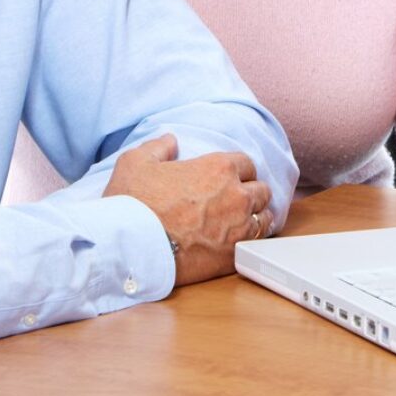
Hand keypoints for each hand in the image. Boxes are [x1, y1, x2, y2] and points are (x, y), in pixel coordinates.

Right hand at [103, 134, 273, 284]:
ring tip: (242, 221)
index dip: (236, 171)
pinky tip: (238, 241)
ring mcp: (239, 226)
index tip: (226, 180)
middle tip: (234, 201)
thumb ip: (158, 147)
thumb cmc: (133, 203)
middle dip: (250, 193)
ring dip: (255, 217)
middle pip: (261, 190)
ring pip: (264, 217)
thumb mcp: (136, 162)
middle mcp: (236, 195)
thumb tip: (170, 141)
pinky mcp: (234, 255)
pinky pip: (256, 243)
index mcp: (219, 168)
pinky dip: (251, 240)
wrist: (131, 247)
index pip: (246, 164)